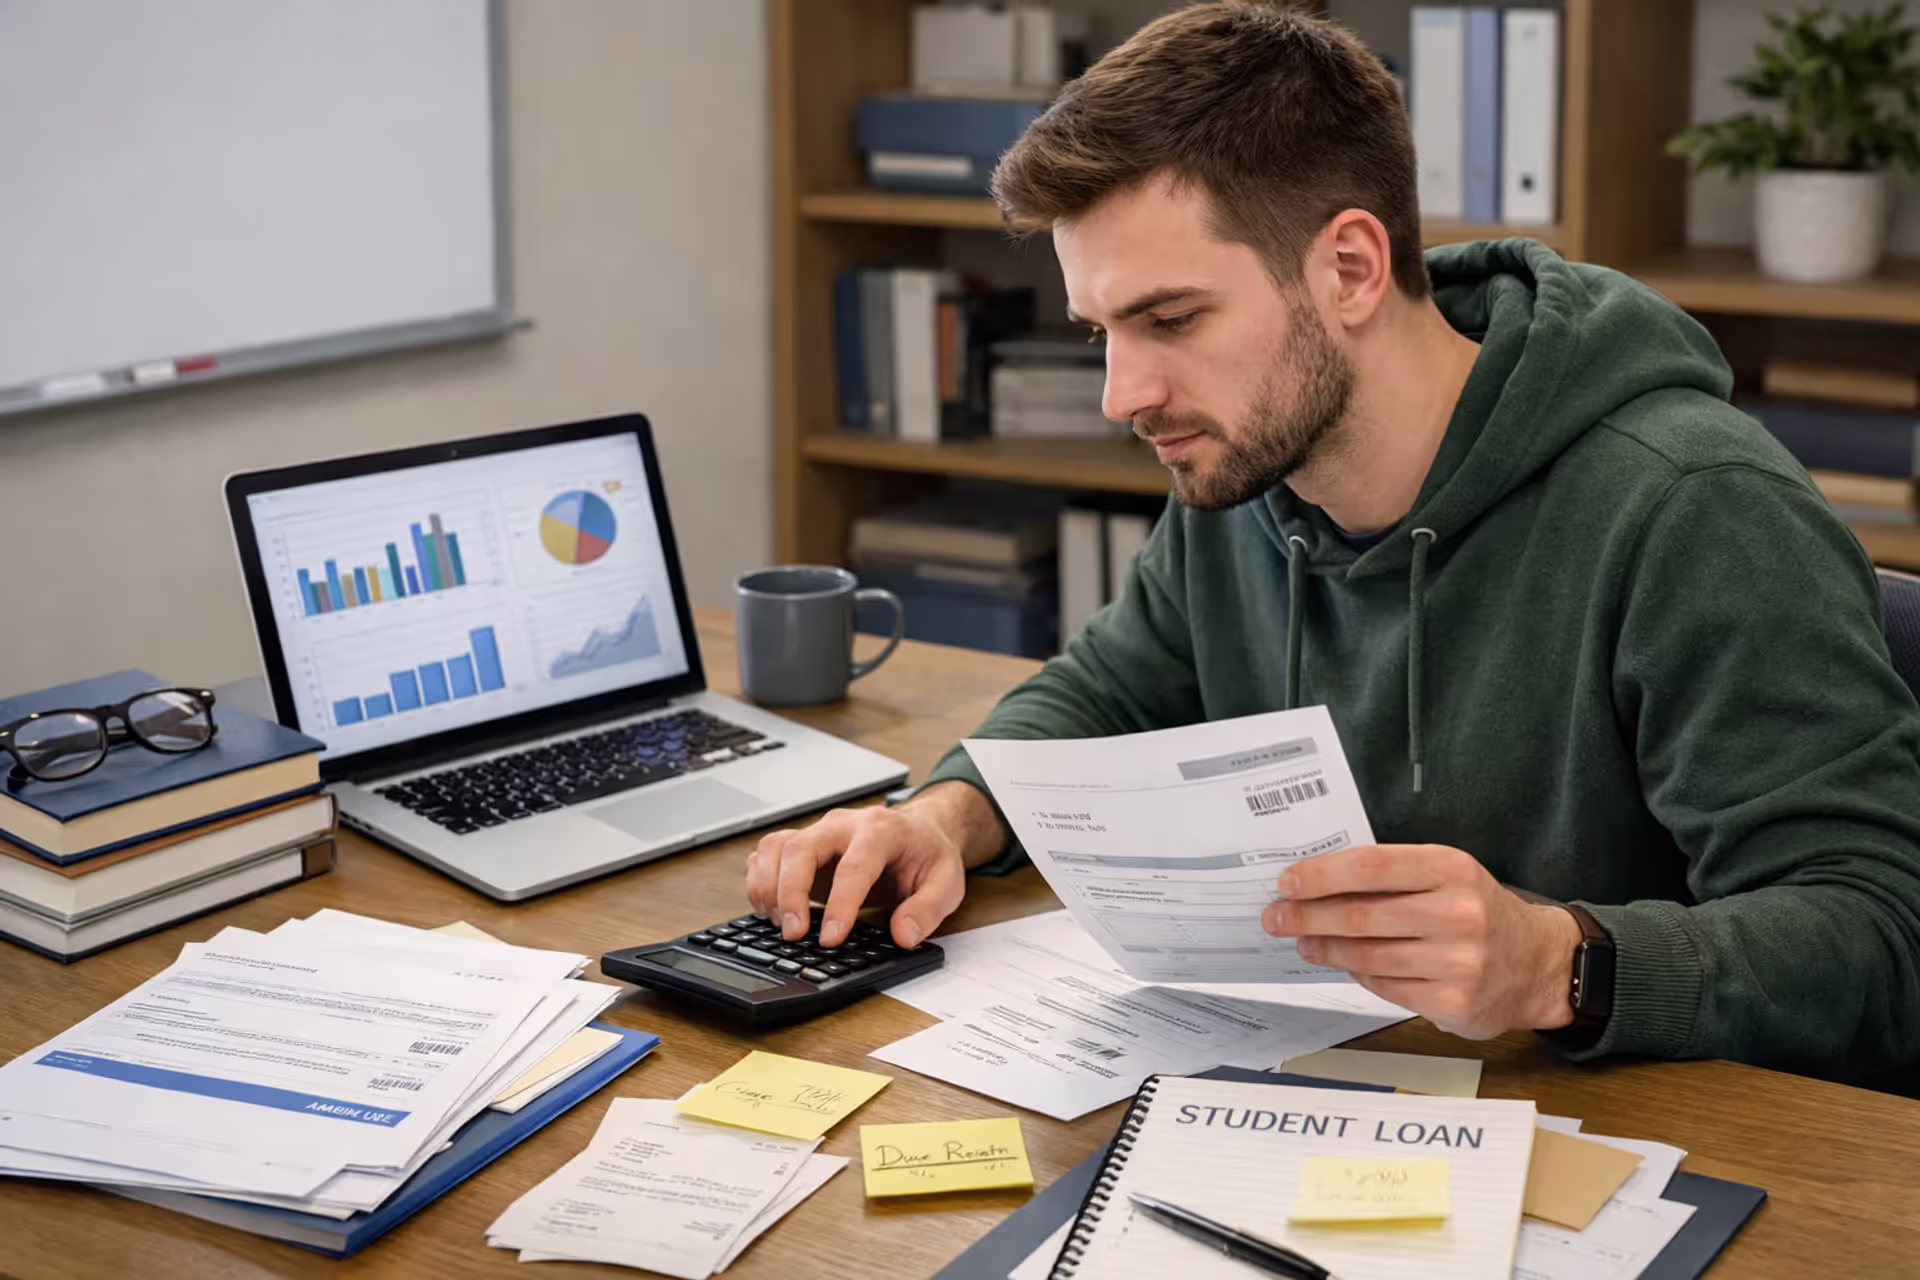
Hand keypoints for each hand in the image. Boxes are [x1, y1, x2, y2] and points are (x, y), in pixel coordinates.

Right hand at [743, 781, 1005, 948]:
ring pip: (777, 847)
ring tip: (779, 924)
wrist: (920, 830)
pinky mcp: (803, 844)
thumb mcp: (947, 882)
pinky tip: (771, 909)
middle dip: (790, 894)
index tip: (831, 940)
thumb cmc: (928, 854)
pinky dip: (761, 881)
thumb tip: (903, 936)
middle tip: (794, 935)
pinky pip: (768, 853)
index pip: (854, 866)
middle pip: (801, 849)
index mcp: (881, 830)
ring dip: (769, 887)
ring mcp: (819, 832)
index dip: (840, 905)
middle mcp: (843, 825)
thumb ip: (928, 910)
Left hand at [1260, 843, 1580, 1039]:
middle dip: (1307, 916)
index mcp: (1451, 869)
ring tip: (1302, 941)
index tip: (1287, 882)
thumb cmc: (1478, 910)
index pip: (1370, 868)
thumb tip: (1317, 882)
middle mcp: (1458, 913)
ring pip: (1367, 956)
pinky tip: (1343, 963)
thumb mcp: (1446, 876)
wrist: (1537, 962)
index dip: (1321, 875)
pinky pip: (1384, 986)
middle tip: (1276, 917)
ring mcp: (1457, 962)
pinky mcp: (1453, 1001)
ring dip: (1324, 948)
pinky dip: (1358, 974)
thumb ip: (1393, 876)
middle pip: (1360, 915)